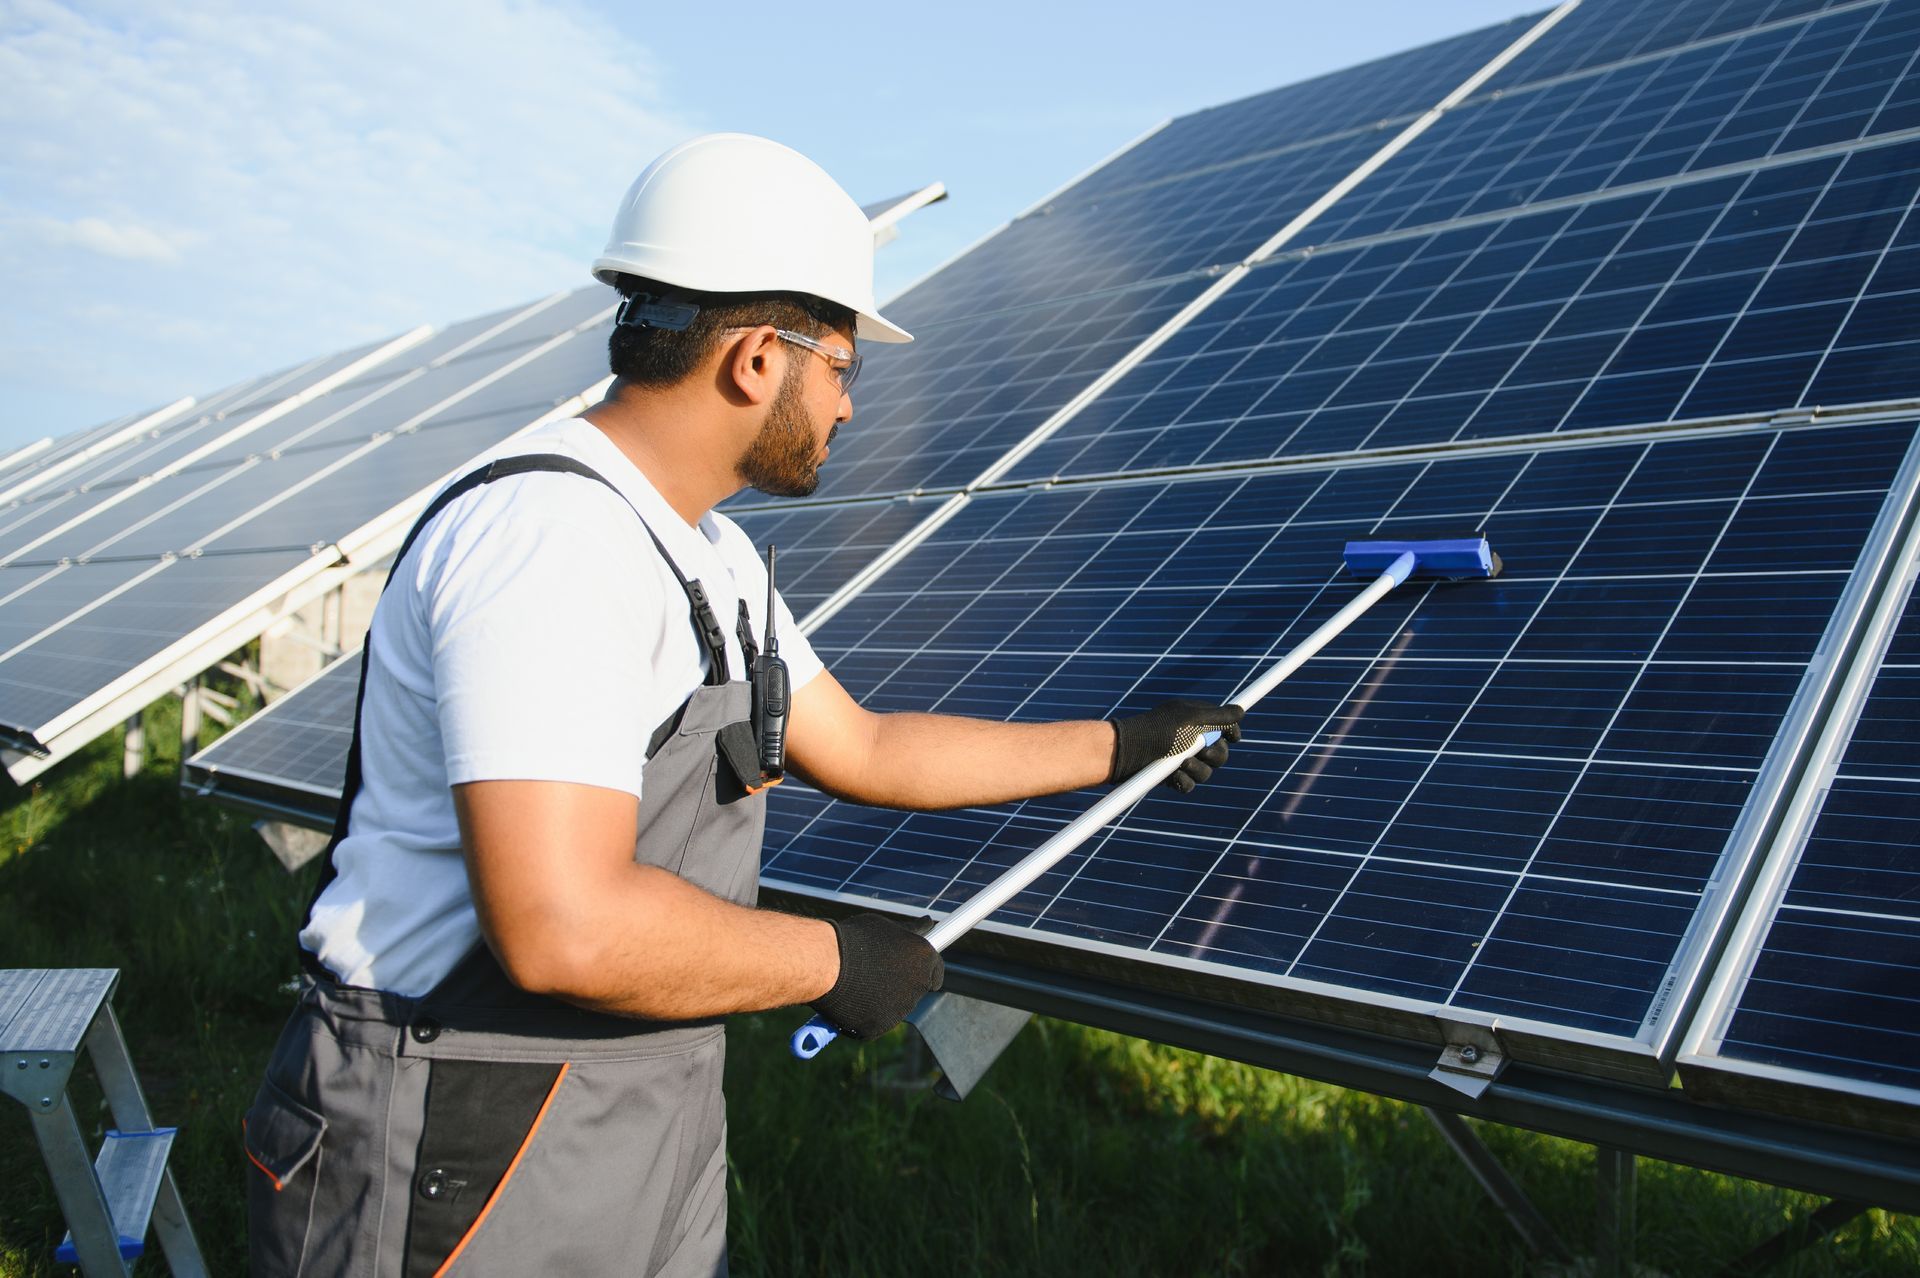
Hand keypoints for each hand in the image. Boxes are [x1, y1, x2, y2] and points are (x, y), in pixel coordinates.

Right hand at [809, 913, 943, 1038]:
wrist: (825, 962)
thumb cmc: (853, 938)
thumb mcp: (884, 927)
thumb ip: (909, 931)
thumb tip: (929, 924)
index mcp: (924, 958)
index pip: (936, 972)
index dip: (922, 971)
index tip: (909, 970)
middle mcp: (918, 986)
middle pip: (914, 991)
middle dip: (899, 985)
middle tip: (874, 975)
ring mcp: (900, 1010)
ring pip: (894, 1008)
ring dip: (882, 1000)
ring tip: (857, 984)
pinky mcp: (879, 1028)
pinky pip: (874, 1023)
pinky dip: (864, 1016)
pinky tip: (849, 1000)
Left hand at [1109, 699, 1242, 793]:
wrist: (1126, 753)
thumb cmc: (1157, 730)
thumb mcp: (1190, 719)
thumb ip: (1218, 717)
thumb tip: (1241, 712)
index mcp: (1195, 721)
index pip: (1222, 728)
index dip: (1230, 733)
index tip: (1233, 738)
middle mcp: (1189, 739)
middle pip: (1219, 754)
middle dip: (1214, 755)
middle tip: (1201, 751)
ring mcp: (1180, 759)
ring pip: (1206, 772)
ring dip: (1197, 769)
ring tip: (1180, 764)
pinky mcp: (1171, 777)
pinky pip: (1189, 784)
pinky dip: (1183, 781)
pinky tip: (1172, 776)